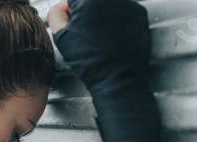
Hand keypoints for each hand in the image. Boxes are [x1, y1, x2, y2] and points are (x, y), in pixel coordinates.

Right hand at [52, 0, 160, 141]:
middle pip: (91, 0)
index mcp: (89, 0)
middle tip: (85, 33)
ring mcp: (128, 5)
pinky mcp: (140, 15)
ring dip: (101, 17)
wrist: (117, 78)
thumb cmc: (90, 61)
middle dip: (86, 14)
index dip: (69, 12)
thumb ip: (56, 15)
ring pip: (107, 6)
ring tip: (99, 39)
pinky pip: (123, 13)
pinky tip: (111, 40)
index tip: (71, 23)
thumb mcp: (62, 37)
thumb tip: (62, 7)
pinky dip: (116, 22)